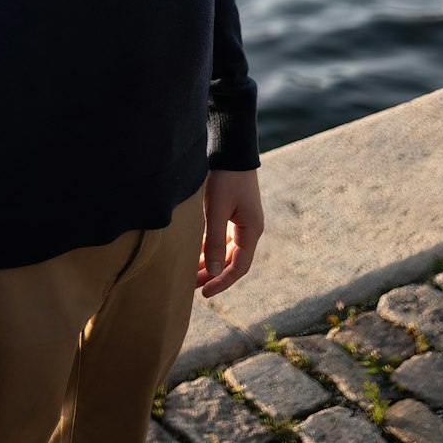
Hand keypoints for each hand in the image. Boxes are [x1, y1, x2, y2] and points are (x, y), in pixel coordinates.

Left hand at [196, 168, 263, 297]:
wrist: (230, 150)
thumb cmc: (225, 179)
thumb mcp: (216, 211)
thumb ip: (215, 242)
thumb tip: (214, 272)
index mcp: (252, 231)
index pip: (238, 267)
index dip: (222, 282)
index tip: (204, 293)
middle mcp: (250, 229)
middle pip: (233, 261)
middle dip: (213, 275)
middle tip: (191, 286)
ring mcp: (243, 221)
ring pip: (227, 251)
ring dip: (211, 263)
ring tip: (191, 274)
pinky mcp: (234, 213)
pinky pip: (224, 238)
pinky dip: (211, 248)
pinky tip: (196, 253)